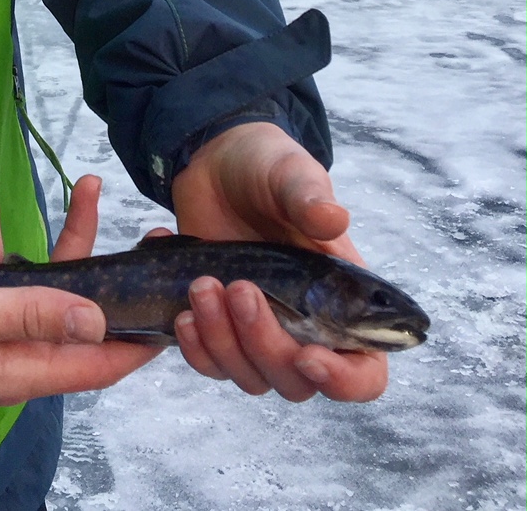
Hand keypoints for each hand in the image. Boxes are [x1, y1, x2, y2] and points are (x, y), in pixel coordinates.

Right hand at [0, 169, 159, 405]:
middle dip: (112, 269)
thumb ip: (31, 315)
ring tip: (87, 181)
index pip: (100, 361)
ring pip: (42, 278)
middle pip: (79, 312)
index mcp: (21, 369)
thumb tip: (98, 321)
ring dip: (60, 231)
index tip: (181, 299)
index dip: (142, 336)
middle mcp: (14, 351)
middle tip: (148, 228)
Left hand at [170, 121, 387, 403]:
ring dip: (222, 340)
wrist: (214, 161)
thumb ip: (310, 196)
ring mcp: (259, 330)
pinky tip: (180, 307)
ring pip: (250, 376)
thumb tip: (333, 219)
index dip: (344, 381)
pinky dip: (193, 344)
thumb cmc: (265, 167)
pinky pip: (210, 362)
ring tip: (201, 284)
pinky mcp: (218, 326)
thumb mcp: (289, 172)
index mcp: (342, 301)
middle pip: (296, 381)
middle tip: (239, 286)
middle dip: (264, 342)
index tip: (309, 356)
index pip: (364, 372)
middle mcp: (306, 326)